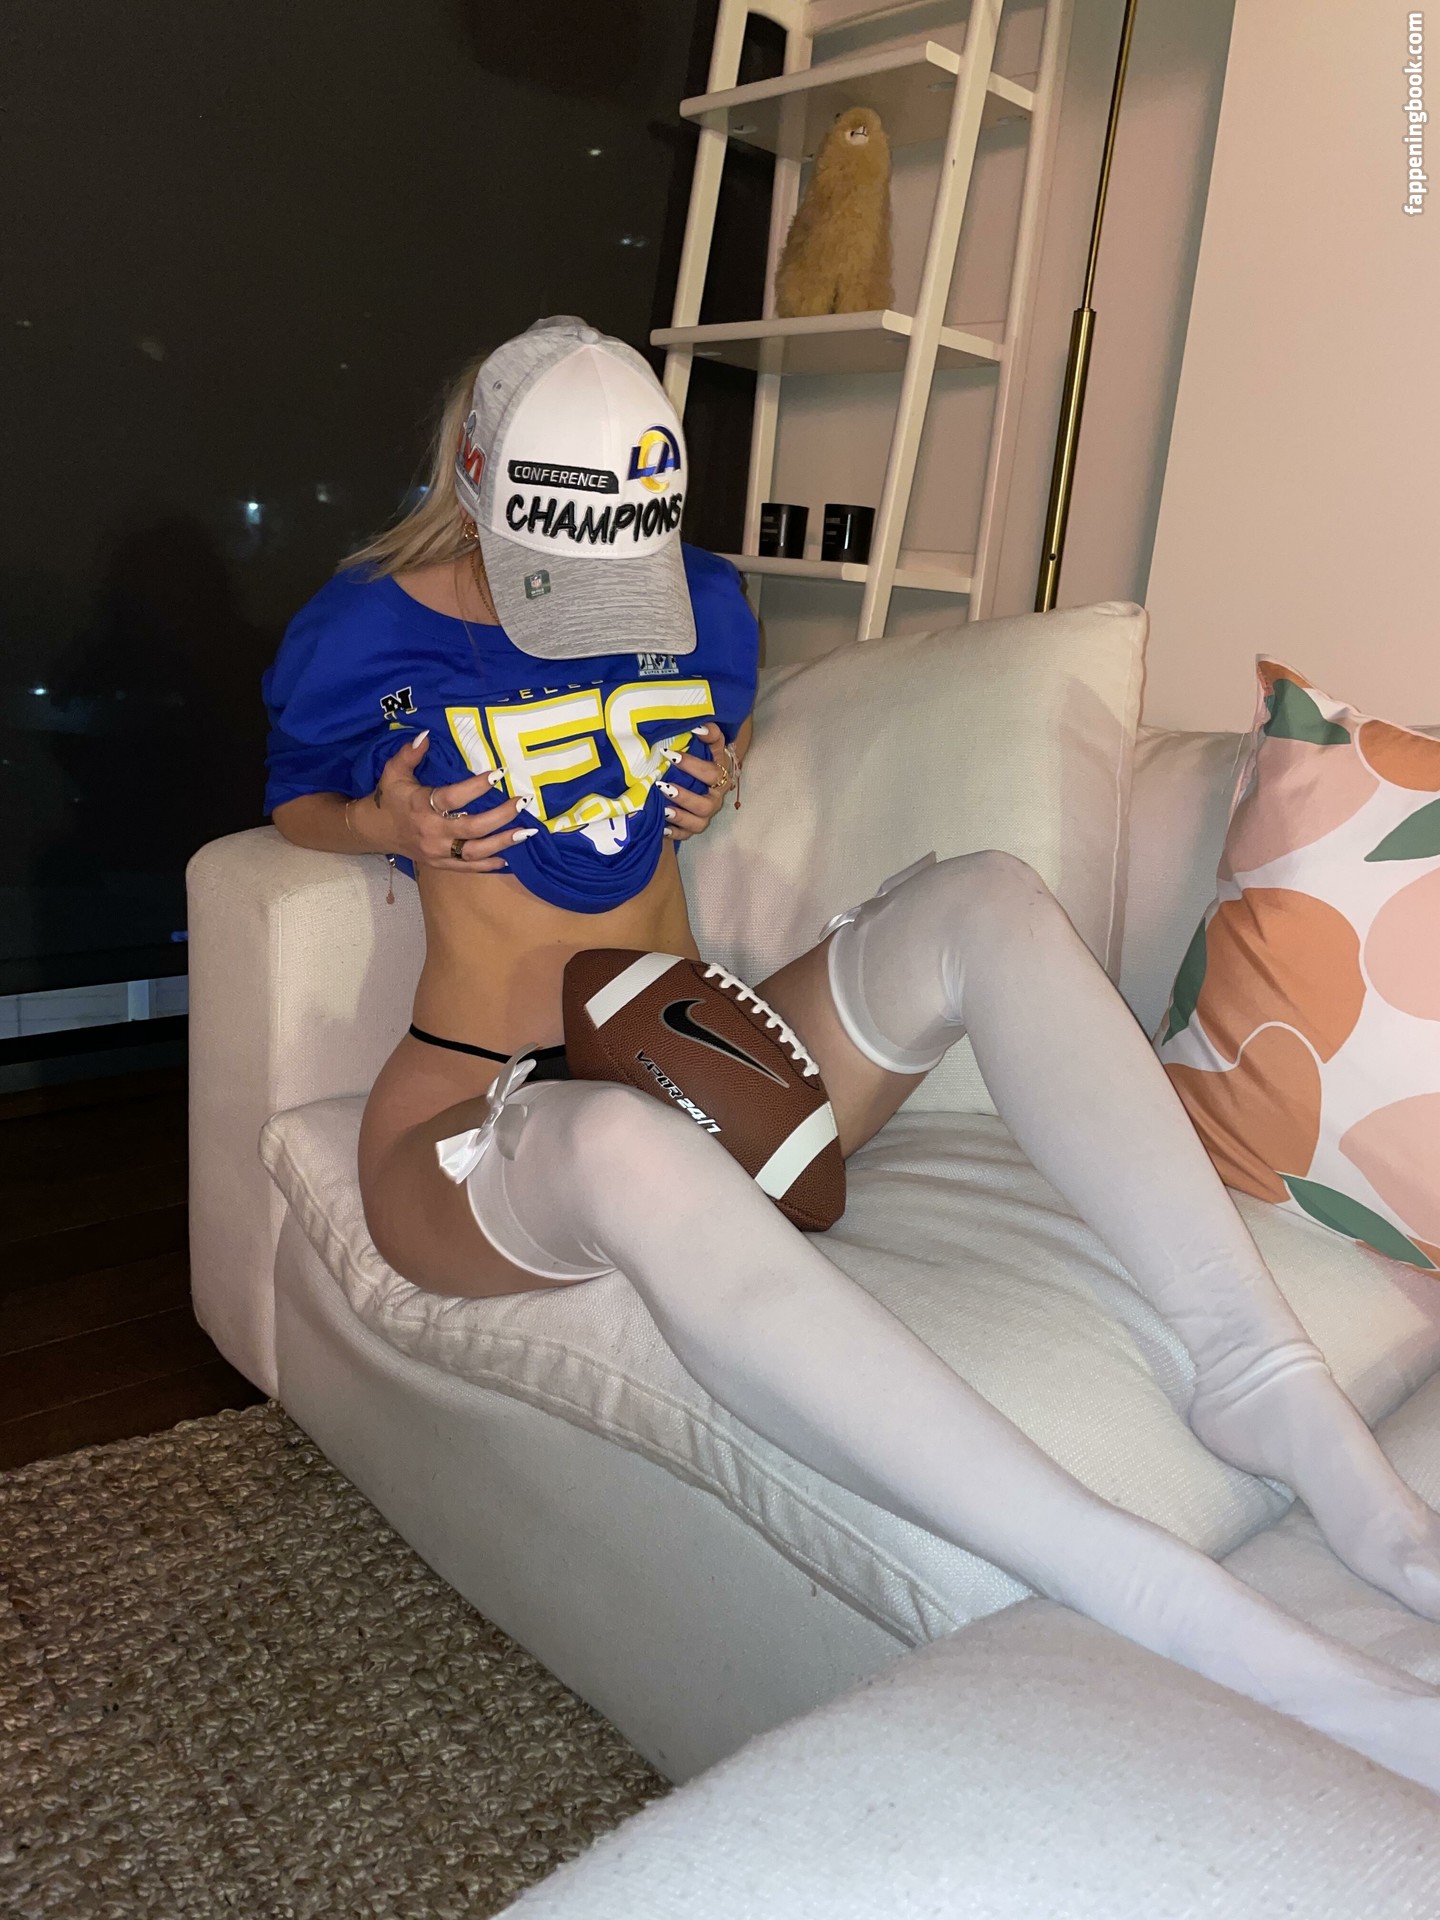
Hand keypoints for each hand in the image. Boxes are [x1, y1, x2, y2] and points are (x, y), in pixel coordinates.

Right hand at [354, 731, 533, 871]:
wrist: (376, 830)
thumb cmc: (391, 797)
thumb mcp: (394, 771)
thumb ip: (410, 753)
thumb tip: (426, 735)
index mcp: (421, 806)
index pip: (453, 798)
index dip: (476, 787)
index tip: (498, 774)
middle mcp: (432, 832)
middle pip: (471, 828)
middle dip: (500, 816)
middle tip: (521, 803)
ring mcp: (437, 851)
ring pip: (474, 851)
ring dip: (502, 843)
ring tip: (525, 832)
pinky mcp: (440, 863)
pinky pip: (468, 868)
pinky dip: (489, 865)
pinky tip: (509, 857)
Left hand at [659, 720, 736, 842]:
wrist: (706, 777)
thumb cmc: (704, 758)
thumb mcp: (710, 745)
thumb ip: (709, 733)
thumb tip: (699, 726)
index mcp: (721, 776)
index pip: (712, 773)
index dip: (692, 765)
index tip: (670, 755)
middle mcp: (715, 798)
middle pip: (707, 804)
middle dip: (685, 796)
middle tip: (663, 786)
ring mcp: (705, 815)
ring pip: (698, 823)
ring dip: (681, 816)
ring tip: (664, 809)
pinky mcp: (692, 828)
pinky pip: (685, 835)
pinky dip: (674, 832)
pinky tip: (662, 826)